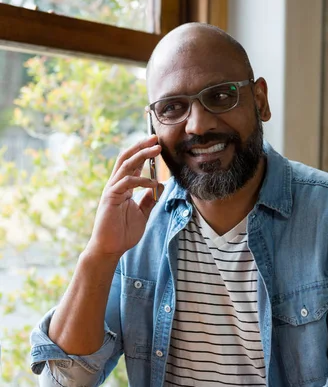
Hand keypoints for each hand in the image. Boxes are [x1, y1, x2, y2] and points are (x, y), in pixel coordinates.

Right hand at [86, 135, 162, 257]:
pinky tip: (152, 182)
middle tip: (155, 138)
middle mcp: (116, 185)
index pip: (133, 164)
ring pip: (126, 165)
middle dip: (141, 146)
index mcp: (123, 187)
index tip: (157, 144)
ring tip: (156, 149)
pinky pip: (126, 182)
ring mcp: (112, 190)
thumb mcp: (142, 213)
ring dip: (142, 155)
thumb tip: (159, 185)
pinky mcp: (110, 197)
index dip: (144, 152)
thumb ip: (149, 199)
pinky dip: (140, 179)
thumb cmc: (123, 232)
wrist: (110, 248)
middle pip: (127, 158)